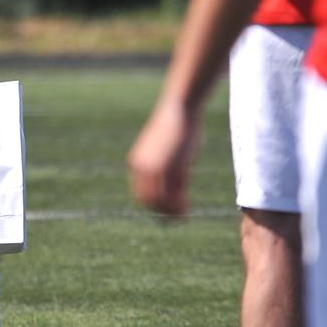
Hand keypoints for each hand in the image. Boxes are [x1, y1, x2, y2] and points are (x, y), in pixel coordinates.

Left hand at [126, 98, 202, 216]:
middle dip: (164, 212)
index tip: (173, 209)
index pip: (142, 194)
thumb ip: (172, 172)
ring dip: (171, 212)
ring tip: (185, 213)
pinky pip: (168, 195)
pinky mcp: (165, 166)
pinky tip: (188, 208)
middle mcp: (140, 167)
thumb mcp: (172, 153)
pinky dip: (177, 206)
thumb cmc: (180, 129)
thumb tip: (178, 191)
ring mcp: (151, 167)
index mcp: (138, 163)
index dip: (157, 206)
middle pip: (147, 201)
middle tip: (181, 217)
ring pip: (157, 202)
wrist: (180, 109)